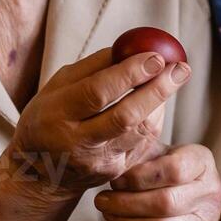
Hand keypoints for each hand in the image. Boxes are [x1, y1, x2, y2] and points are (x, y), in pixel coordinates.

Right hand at [0, 46, 191, 198]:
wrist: (39, 172)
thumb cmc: (49, 117)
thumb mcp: (57, 87)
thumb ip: (92, 67)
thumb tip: (131, 46)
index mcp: (57, 115)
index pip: (97, 92)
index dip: (130, 73)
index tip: (156, 56)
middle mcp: (76, 143)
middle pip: (125, 117)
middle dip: (157, 90)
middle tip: (181, 68)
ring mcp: (97, 162)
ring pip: (140, 132)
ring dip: (161, 102)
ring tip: (172, 78)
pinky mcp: (114, 173)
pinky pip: (143, 143)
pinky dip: (154, 119)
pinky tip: (157, 102)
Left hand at [95, 144, 220, 220]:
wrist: (195, 193)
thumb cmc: (169, 167)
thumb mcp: (160, 152)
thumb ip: (140, 154)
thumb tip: (114, 165)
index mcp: (202, 163)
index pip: (174, 170)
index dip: (140, 177)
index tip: (116, 180)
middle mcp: (209, 193)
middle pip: (166, 203)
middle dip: (127, 204)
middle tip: (102, 200)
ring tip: (108, 214)